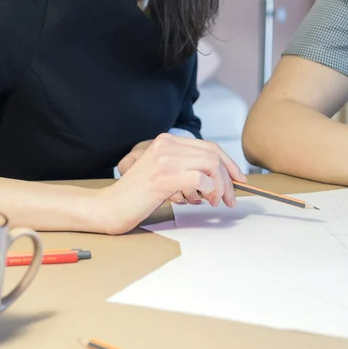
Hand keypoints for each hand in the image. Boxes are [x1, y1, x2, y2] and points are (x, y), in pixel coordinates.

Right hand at [99, 134, 244, 233]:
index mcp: (167, 141)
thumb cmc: (137, 196)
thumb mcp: (164, 174)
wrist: (108, 207)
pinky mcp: (162, 177)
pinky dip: (208, 191)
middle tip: (230, 199)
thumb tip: (219, 178)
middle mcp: (166, 145)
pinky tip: (202, 202)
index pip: (209, 147)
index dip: (229, 164)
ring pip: (210, 166)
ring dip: (219, 187)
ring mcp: (164, 159)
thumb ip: (186, 169)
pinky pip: (199, 180)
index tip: (239, 180)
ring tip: (213, 202)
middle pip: (213, 156)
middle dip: (228, 180)